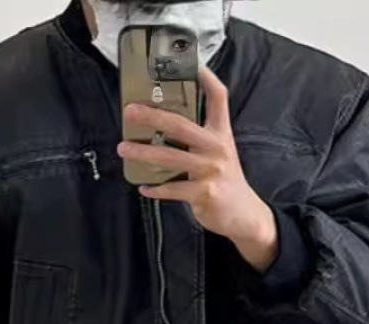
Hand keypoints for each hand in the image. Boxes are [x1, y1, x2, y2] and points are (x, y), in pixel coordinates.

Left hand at [119, 66, 277, 271]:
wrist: (245, 215)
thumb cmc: (226, 181)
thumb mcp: (221, 152)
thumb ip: (199, 137)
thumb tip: (162, 125)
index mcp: (221, 133)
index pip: (218, 97)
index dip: (204, 76)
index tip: (188, 62)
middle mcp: (216, 147)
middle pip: (180, 124)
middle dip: (151, 116)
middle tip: (129, 112)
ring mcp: (210, 171)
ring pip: (169, 157)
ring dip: (142, 154)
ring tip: (123, 149)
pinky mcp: (204, 193)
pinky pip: (172, 188)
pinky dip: (155, 189)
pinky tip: (144, 187)